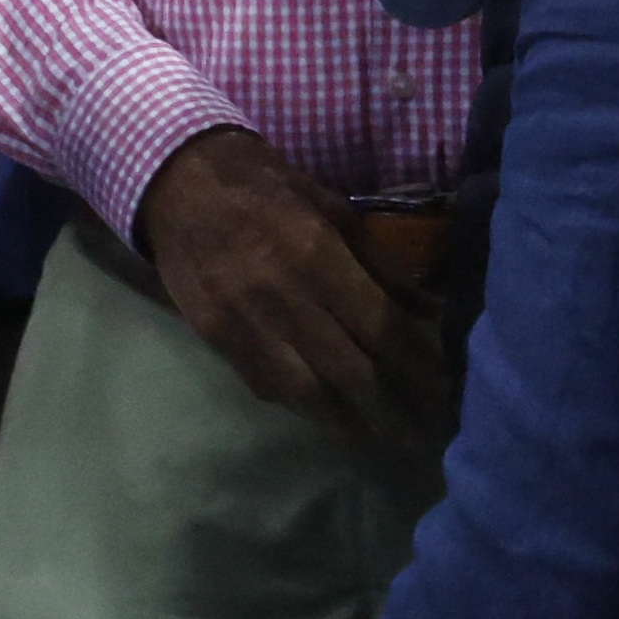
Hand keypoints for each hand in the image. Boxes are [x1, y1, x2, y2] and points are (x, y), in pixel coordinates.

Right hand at [132, 124, 416, 430]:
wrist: (175, 181)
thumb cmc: (263, 185)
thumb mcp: (331, 206)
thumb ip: (379, 261)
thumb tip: (428, 308)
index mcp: (317, 254)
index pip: (380, 326)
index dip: (417, 363)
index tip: (444, 388)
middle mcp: (282, 297)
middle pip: (350, 370)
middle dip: (393, 408)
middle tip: (423, 432)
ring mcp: (244, 322)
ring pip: (306, 392)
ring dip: (349, 421)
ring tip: (380, 437)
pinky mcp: (215, 337)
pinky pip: (264, 384)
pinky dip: (300, 404)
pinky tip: (326, 413)